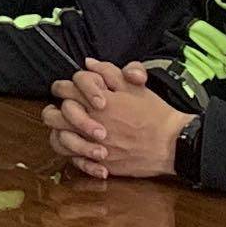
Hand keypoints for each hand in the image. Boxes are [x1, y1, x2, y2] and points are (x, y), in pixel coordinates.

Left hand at [44, 60, 185, 181]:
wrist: (172, 143)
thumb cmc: (154, 113)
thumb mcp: (134, 86)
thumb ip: (109, 72)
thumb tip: (89, 63)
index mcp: (98, 101)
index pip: (65, 89)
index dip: (63, 87)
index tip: (68, 89)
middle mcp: (91, 123)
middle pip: (54, 115)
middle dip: (55, 109)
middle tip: (62, 109)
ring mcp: (93, 145)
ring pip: (58, 139)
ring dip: (60, 132)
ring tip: (66, 129)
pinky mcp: (100, 163)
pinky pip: (74, 160)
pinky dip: (72, 154)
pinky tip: (79, 148)